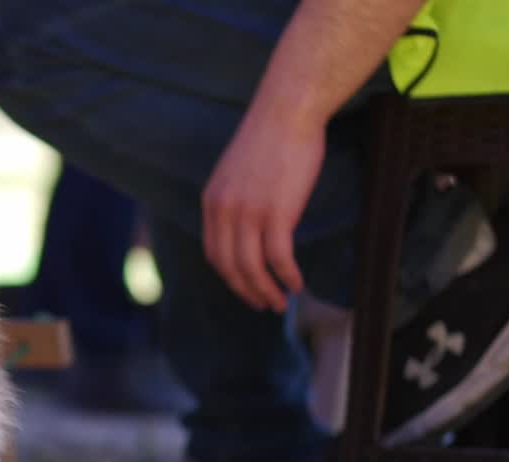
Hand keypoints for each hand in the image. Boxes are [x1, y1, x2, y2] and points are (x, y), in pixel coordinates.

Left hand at [201, 109, 325, 311]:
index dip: (230, 276)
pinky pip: (278, 258)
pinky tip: (296, 284)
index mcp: (211, 202)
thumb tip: (249, 225)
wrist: (288, 111)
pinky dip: (286, 276)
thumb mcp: (238, 172)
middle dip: (247, 291)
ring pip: (252, 268)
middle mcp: (223, 211)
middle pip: (230, 267)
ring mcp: (248, 214)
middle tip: (264, 305)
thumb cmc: (271, 138)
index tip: (245, 287)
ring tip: (281, 303)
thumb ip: (237, 200)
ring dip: (267, 291)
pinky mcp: (276, 213)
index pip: (214, 252)